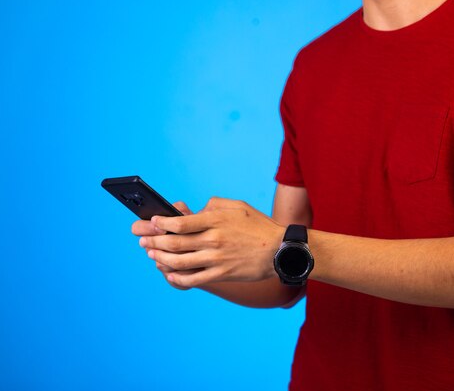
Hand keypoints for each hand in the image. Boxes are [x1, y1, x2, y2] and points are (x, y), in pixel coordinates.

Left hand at [138, 197, 284, 287]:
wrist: (280, 250)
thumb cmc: (259, 226)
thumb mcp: (238, 206)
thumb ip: (214, 205)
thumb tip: (196, 211)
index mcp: (216, 220)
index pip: (180, 222)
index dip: (161, 224)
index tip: (153, 222)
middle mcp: (214, 239)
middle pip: (174, 243)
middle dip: (154, 242)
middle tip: (143, 241)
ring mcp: (217, 259)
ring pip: (179, 262)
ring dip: (161, 259)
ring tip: (152, 255)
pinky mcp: (222, 274)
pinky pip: (193, 279)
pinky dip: (177, 278)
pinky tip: (169, 273)